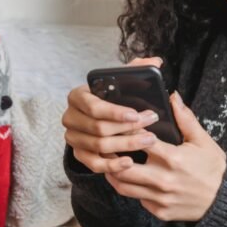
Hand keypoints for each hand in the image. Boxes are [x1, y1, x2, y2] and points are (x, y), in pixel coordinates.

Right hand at [63, 57, 163, 173]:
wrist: (98, 118)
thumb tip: (156, 61)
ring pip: (98, 146)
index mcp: (78, 96)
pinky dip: (112, 165)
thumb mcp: (121, 82)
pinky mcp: (78, 154)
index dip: (115, 112)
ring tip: (147, 141)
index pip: (93, 106)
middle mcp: (70, 117)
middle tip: (150, 127)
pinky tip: (130, 162)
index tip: (137, 115)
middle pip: (98, 128)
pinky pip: (94, 164)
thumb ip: (137, 69)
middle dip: (127, 129)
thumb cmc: (111, 98)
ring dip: (126, 145)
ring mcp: (72, 137)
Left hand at [105, 91, 226, 221]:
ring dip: (113, 173)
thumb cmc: (214, 167)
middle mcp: (164, 180)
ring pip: (124, 187)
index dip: (126, 133)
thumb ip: (185, 118)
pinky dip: (131, 188)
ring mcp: (161, 198)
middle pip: (123, 167)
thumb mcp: (202, 140)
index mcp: (173, 158)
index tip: (118, 126)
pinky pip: (138, 199)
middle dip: (110, 156)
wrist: (226, 199)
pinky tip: (128, 178)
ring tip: (109, 162)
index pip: (139, 141)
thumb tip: (173, 96)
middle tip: (103, 146)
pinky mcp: (160, 211)